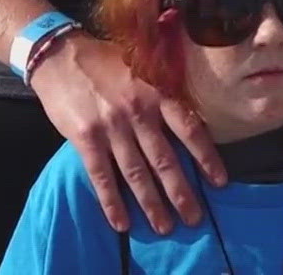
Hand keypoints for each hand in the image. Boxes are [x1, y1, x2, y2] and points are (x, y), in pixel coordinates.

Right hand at [28, 32, 223, 234]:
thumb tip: (191, 119)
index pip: (190, 129)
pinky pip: (101, 176)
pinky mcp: (86, 138)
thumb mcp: (145, 66)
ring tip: (164, 226)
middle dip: (181, 192)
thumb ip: (165, 92)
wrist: (62, 56)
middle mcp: (138, 111)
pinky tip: (121, 222)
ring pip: (136, 173)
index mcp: (157, 92)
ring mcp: (111, 127)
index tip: (220, 182)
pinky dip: (112, 202)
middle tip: (194, 218)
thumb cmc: (108, 61)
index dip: (206, 157)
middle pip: (165, 159)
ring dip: (151, 203)